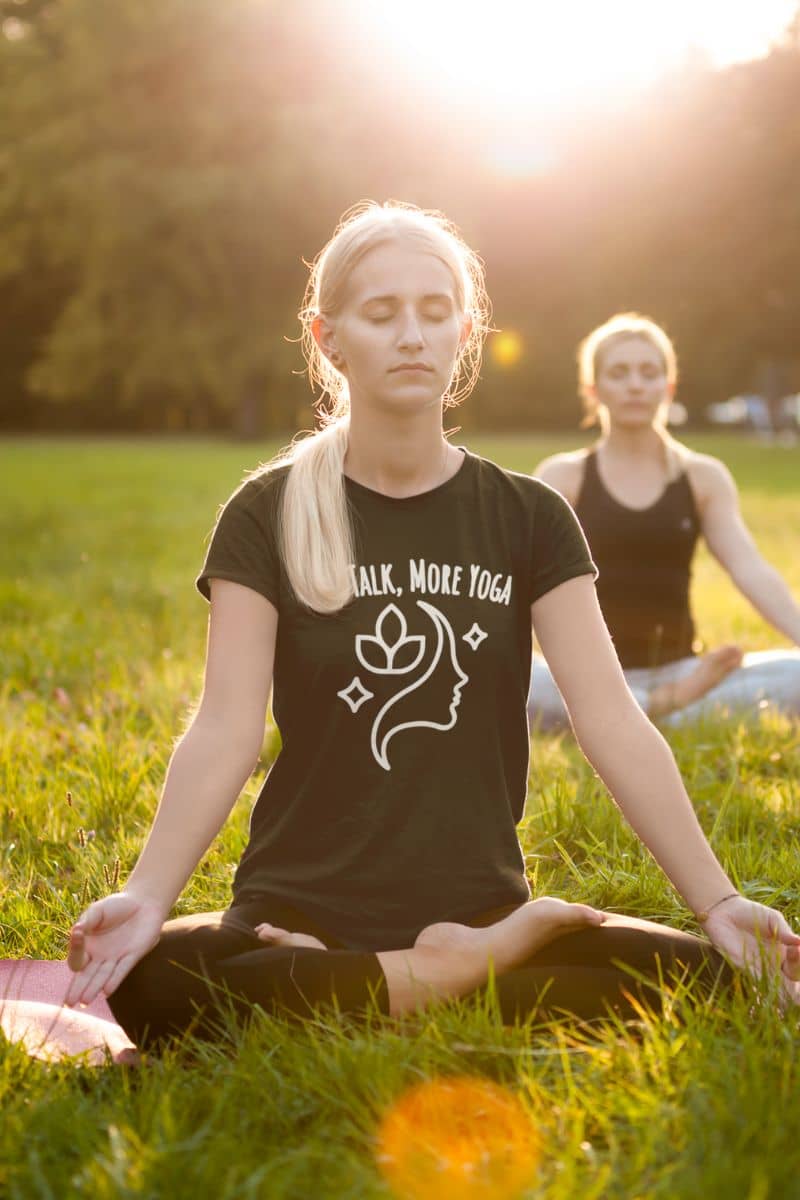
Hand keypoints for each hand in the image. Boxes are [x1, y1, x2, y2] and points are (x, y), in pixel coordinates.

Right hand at [65, 892, 166, 1006]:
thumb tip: (76, 930)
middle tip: (69, 1003)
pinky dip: (115, 980)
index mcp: (87, 945)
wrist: (144, 903)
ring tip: (84, 1001)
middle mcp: (99, 955)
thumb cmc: (118, 905)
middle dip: (77, 988)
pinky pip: (122, 971)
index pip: (76, 956)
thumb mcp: (98, 910)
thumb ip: (88, 920)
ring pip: (102, 976)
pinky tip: (107, 991)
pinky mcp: (132, 956)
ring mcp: (115, 957)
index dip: (75, 947)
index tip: (78, 933)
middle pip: (86, 975)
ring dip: (93, 988)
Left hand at [702, 896, 799, 1004]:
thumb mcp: (772, 919)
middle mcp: (774, 965)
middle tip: (799, 1001)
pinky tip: (765, 1004)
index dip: (798, 962)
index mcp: (784, 953)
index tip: (797, 951)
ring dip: (780, 1000)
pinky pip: (754, 984)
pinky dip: (760, 995)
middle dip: (795, 994)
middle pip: (788, 983)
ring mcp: (759, 968)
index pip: (796, 966)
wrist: (724, 911)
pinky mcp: (742, 968)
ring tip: (788, 1009)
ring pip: (773, 988)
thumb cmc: (751, 913)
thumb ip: (784, 931)